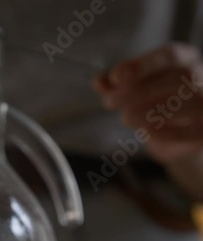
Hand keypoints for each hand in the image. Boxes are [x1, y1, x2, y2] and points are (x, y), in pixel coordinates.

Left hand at [93, 43, 202, 163]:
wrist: (181, 135)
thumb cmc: (156, 103)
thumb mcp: (132, 91)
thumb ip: (115, 85)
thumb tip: (99, 81)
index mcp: (185, 59)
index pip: (168, 55)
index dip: (141, 66)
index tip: (115, 77)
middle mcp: (202, 77)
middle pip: (178, 77)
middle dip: (140, 89)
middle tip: (109, 101)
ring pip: (188, 102)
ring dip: (150, 110)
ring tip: (125, 117)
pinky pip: (190, 131)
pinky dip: (164, 131)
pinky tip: (145, 131)